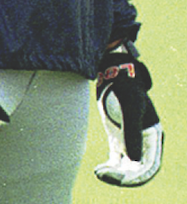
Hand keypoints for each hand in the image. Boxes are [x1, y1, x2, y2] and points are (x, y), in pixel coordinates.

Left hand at [94, 45, 163, 186]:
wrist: (113, 74)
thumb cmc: (125, 87)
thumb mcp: (130, 107)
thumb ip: (132, 132)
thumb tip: (135, 160)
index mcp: (153, 136)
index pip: (150, 165)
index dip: (138, 176)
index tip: (121, 179)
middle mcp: (145, 143)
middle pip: (138, 169)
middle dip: (123, 177)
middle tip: (104, 175)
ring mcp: (132, 142)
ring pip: (127, 167)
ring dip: (115, 174)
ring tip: (99, 173)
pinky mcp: (119, 140)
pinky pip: (117, 161)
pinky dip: (110, 168)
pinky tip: (99, 170)